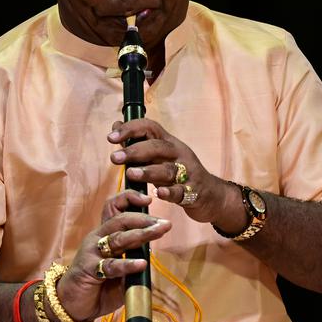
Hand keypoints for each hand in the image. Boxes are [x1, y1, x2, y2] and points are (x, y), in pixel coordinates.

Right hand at [55, 190, 171, 321]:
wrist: (73, 304)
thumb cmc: (99, 285)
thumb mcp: (121, 270)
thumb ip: (134, 259)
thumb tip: (152, 252)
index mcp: (105, 234)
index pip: (114, 208)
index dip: (129, 199)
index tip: (149, 199)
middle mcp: (98, 238)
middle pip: (121, 220)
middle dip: (144, 219)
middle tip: (164, 223)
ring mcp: (92, 252)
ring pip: (118, 238)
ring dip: (141, 234)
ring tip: (159, 231)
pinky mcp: (89, 269)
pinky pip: (111, 265)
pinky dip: (128, 264)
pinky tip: (141, 263)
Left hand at [108, 119, 228, 223]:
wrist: (211, 195)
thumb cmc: (180, 174)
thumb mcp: (162, 156)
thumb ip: (139, 143)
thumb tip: (116, 126)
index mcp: (169, 143)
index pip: (150, 127)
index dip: (130, 129)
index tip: (110, 137)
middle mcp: (179, 154)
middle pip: (158, 147)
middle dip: (135, 151)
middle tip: (115, 158)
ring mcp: (188, 173)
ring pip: (168, 169)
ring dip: (148, 171)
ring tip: (131, 174)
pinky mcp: (193, 192)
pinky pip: (181, 191)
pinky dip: (170, 192)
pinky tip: (159, 193)